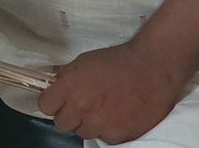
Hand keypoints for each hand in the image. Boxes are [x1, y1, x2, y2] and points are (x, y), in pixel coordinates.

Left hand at [38, 43, 186, 142]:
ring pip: (82, 132)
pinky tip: (118, 115)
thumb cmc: (117, 61)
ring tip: (105, 108)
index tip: (61, 99)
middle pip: (61, 123)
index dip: (53, 102)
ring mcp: (98, 124)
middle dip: (70, 115)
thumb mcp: (85, 61)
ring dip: (89, 123)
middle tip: (84, 105)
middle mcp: (81, 107)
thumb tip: (54, 86)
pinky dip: (108, 129)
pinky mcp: (115, 135)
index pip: (45, 106)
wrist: (152, 68)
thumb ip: (67, 76)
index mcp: (70, 85)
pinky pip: (103, 137)